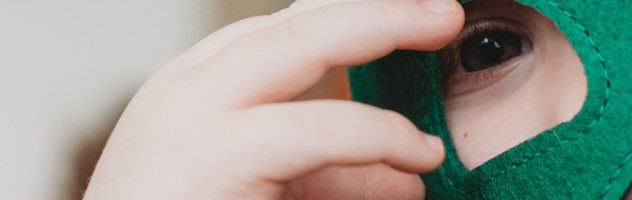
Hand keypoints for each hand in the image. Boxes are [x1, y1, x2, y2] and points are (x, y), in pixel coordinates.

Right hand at [85, 0, 461, 198]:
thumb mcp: (272, 194)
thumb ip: (332, 176)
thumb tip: (407, 176)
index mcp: (193, 90)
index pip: (281, 31)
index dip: (349, 16)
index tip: (407, 13)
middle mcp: (188, 88)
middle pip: (297, 21)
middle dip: (377, 9)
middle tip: (440, 12)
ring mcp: (194, 113)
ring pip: (304, 40)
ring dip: (383, 28)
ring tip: (443, 32)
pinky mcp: (214, 154)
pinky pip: (316, 128)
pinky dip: (377, 135)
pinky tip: (418, 153)